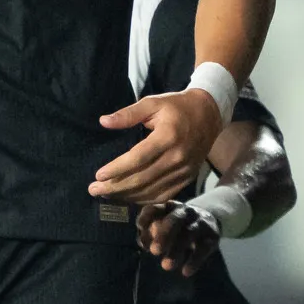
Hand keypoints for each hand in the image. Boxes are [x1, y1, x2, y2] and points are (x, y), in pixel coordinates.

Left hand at [92, 88, 220, 203]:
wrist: (209, 115)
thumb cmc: (177, 107)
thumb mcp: (153, 103)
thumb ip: (128, 114)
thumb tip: (103, 122)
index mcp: (168, 137)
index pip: (137, 158)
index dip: (116, 169)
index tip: (98, 175)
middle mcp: (177, 157)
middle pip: (142, 179)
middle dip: (115, 187)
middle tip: (93, 190)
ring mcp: (184, 171)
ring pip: (151, 191)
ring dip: (126, 196)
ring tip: (105, 195)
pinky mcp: (187, 178)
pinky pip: (163, 195)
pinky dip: (143, 199)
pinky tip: (127, 197)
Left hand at [137, 199, 221, 274]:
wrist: (210, 220)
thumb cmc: (179, 225)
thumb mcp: (166, 224)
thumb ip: (152, 232)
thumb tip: (143, 243)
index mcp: (169, 207)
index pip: (157, 208)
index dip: (148, 216)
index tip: (140, 227)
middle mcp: (185, 212)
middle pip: (175, 219)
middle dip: (164, 234)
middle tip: (154, 251)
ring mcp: (200, 222)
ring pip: (189, 233)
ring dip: (176, 250)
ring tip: (165, 266)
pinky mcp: (212, 236)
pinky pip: (204, 248)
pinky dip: (195, 260)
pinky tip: (186, 272)